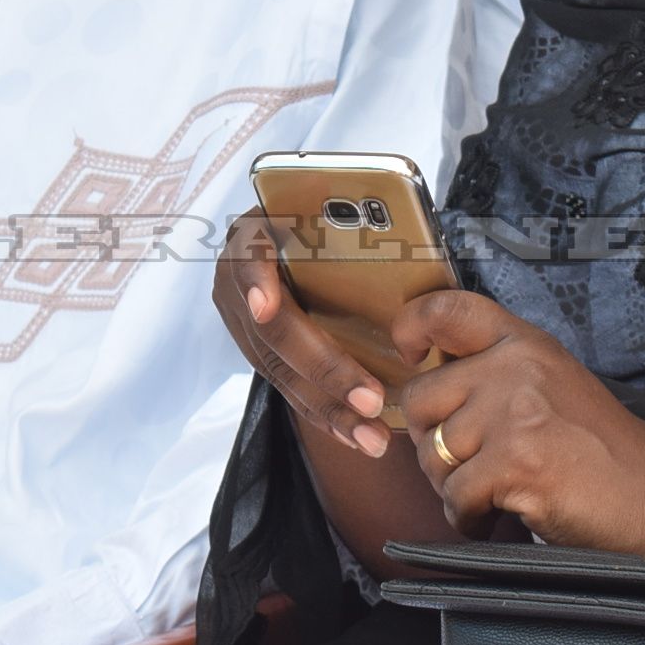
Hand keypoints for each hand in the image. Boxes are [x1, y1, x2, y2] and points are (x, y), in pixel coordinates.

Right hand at [212, 207, 394, 456]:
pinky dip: (325, 414)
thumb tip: (405, 239)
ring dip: (330, 409)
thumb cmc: (327, 215)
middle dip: (326, 370)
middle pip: (275, 332)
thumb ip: (351, 224)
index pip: (248, 254)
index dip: (255, 282)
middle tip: (370, 400)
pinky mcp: (256, 351)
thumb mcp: (329, 207)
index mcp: (256, 232)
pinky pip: (289, 388)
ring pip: (282, 372)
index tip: (267, 306)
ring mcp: (242, 320)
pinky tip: (357, 436)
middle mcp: (239, 278)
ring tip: (372, 436)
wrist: (292, 229)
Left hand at [390, 290, 644, 555]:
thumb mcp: (550, 383)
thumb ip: (496, 372)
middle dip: (434, 444)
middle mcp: (517, 368)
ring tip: (492, 493)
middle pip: (421, 400)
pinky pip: (456, 496)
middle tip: (470, 466)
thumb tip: (424, 388)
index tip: (410, 355)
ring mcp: (516, 414)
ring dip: (453, 486)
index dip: (412, 327)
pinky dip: (469, 518)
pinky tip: (497, 516)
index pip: (448, 309)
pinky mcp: (517, 462)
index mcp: (523, 344)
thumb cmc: (601, 449)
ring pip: (434, 455)